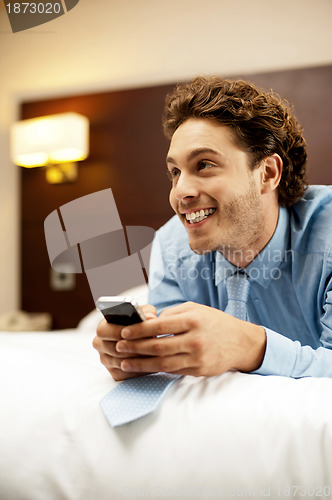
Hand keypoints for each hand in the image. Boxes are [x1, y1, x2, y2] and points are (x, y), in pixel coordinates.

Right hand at [92, 304, 156, 380]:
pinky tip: (150, 364)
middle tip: (149, 345)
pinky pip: (126, 374)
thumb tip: (150, 317)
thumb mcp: (143, 313)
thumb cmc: (140, 322)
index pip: (104, 331)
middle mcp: (100, 345)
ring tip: (153, 354)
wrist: (142, 337)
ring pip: (121, 362)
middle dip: (132, 347)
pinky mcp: (114, 373)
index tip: (134, 332)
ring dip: (137, 359)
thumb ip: (146, 312)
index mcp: (103, 328)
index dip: (119, 332)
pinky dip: (139, 370)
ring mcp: (106, 360)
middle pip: (114, 349)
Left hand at [109, 302, 265, 376]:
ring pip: (163, 363)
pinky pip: (173, 371)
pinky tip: (145, 367)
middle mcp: (195, 339)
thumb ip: (172, 314)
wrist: (242, 343)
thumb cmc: (215, 322)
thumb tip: (148, 322)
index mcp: (193, 320)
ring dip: (141, 363)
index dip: (139, 330)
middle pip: (158, 346)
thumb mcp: (196, 309)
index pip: (159, 326)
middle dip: (135, 347)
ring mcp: (197, 358)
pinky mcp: (199, 371)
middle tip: (119, 347)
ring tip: (125, 362)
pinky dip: (156, 370)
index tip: (124, 332)